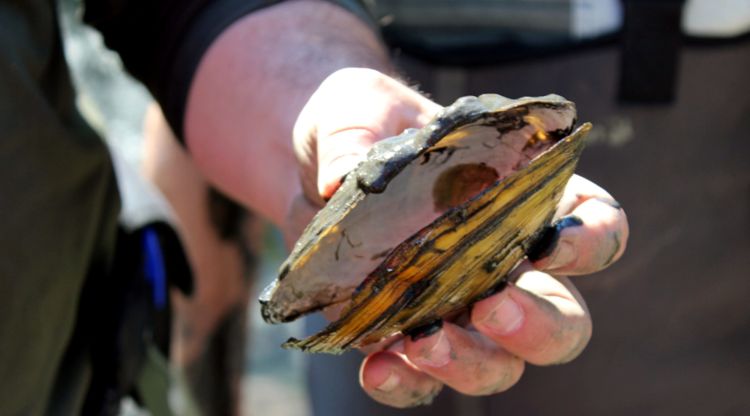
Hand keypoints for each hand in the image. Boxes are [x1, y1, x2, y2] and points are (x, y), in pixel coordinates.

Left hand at [288, 68, 628, 407]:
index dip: (592, 242)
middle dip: (540, 325)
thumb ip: (356, 134)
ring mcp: (454, 305)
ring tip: (425, 342)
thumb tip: (343, 180)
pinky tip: (377, 368)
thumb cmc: (355, 124)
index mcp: (518, 195)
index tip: (553, 244)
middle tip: (493, 308)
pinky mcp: (400, 334)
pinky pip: (421, 379)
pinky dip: (406, 382)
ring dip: (474, 362)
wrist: (304, 163)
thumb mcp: (357, 107)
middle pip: (561, 315)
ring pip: (499, 361)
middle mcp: (501, 260)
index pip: (592, 224)